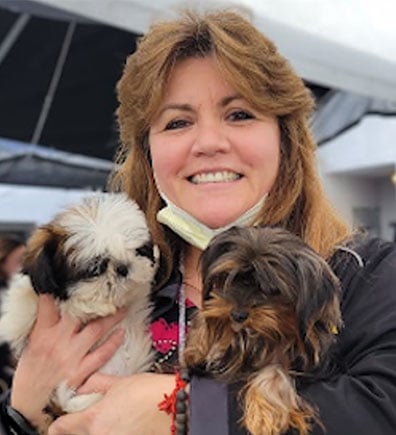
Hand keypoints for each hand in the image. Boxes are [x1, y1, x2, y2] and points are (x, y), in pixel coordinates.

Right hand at [11, 295, 125, 429]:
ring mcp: (71, 356)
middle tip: (111, 290)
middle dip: (95, 300)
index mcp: (42, 333)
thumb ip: (44, 325)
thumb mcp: (31, 345)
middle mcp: (58, 341)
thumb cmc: (31, 373)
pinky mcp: (81, 372)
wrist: (30, 405)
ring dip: (112, 318)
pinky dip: (113, 343)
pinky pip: (101, 354)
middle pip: (80, 314)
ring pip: (96, 329)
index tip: (71, 278)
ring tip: (123, 308)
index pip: (49, 305)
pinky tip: (121, 334)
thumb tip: (55, 304)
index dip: (58, 290)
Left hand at [48, 372, 173, 434]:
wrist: (178, 407)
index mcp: (93, 420)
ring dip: (97, 431)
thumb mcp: (121, 383)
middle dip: (79, 427)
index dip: (61, 421)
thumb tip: (82, 386)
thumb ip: (97, 385)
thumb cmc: (152, 393)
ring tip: (113, 419)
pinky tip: (124, 426)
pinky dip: (112, 433)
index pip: (59, 428)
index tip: (65, 418)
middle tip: (95, 415)